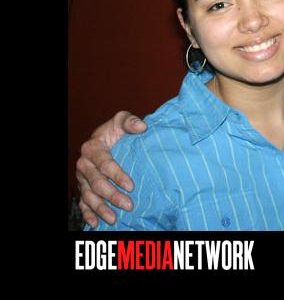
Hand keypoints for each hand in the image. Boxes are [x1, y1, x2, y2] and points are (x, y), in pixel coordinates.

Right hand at [76, 111, 146, 226]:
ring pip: (89, 196)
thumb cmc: (115, 130)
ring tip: (114, 218)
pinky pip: (82, 203)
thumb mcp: (121, 120)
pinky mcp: (82, 187)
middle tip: (129, 204)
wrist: (104, 138)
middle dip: (112, 196)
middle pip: (97, 183)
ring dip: (100, 209)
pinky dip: (87, 214)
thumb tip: (142, 127)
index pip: (105, 164)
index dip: (117, 175)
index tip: (131, 186)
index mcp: (92, 148)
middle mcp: (84, 164)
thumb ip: (130, 121)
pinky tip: (95, 223)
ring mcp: (82, 178)